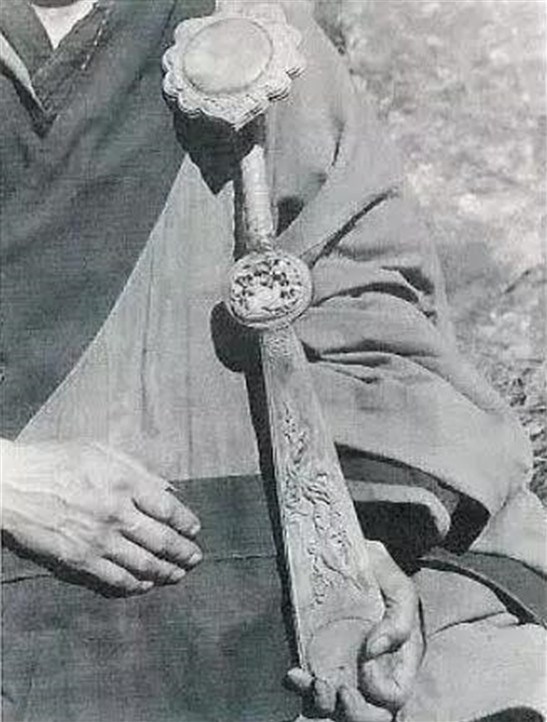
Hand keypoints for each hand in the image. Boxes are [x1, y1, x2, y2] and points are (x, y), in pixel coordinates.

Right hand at [1, 440, 201, 594]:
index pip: (168, 508)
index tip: (194, 529)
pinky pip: (115, 579)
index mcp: (123, 482)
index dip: (186, 522)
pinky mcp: (78, 560)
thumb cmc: (55, 461)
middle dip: (183, 552)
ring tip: (178, 574)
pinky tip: (145, 585)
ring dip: (166, 572)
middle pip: (162, 539)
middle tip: (195, 558)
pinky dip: (135, 585)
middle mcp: (115, 513)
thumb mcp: (99, 450)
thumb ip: (136, 469)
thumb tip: (168, 488)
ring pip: (144, 563)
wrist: (9, 486)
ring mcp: (97, 539)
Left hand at [287, 541, 424, 720]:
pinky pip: (306, 686)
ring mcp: (340, 667)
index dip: (381, 691)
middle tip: (338, 691)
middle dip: (352, 713)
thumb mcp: (399, 589)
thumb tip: (374, 650)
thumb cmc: (381, 575)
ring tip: (315, 683)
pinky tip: (294, 674)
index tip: (367, 663)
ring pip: (332, 708)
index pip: (394, 696)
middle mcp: (369, 673)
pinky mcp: (315, 657)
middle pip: (366, 715)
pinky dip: (299, 686)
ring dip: (322, 704)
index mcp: (397, 662)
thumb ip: (399, 620)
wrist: (347, 555)